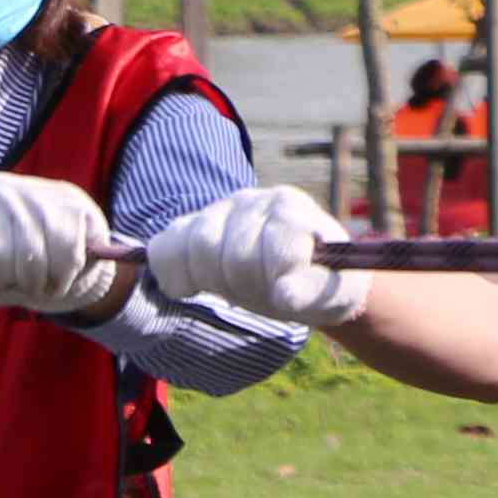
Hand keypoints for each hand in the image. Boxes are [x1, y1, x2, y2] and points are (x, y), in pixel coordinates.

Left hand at [0, 171, 117, 317]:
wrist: (58, 269)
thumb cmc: (2, 272)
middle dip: (10, 283)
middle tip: (17, 282)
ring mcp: (33, 188)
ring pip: (34, 254)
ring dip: (40, 283)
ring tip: (39, 282)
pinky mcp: (70, 199)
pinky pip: (67, 251)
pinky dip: (67, 275)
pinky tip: (62, 273)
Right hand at [145, 185, 359, 328]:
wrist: (295, 273)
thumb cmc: (315, 283)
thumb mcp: (332, 292)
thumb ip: (314, 291)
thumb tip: (285, 295)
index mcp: (293, 209)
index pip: (276, 249)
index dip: (277, 283)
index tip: (285, 298)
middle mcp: (253, 200)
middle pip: (234, 253)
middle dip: (246, 287)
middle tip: (258, 296)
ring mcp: (217, 210)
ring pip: (197, 245)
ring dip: (212, 281)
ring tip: (230, 290)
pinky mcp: (188, 226)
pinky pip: (166, 247)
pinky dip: (174, 273)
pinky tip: (191, 288)